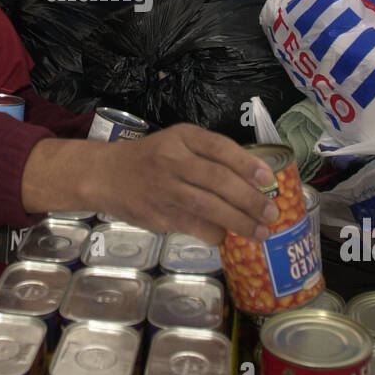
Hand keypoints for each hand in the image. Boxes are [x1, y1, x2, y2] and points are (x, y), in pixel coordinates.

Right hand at [22, 124, 279, 243]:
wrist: (104, 175)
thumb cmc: (150, 157)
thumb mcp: (177, 142)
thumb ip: (208, 156)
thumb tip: (253, 182)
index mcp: (181, 137)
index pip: (219, 147)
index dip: (246, 163)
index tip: (268, 178)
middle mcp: (172, 160)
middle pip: (217, 180)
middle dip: (249, 199)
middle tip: (271, 213)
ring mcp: (163, 189)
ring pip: (207, 207)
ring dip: (238, 222)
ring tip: (260, 231)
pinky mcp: (157, 215)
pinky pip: (193, 226)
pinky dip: (214, 233)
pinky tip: (227, 237)